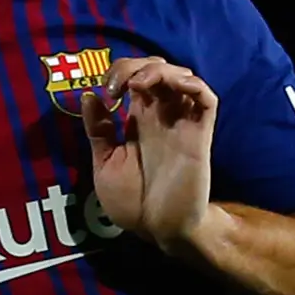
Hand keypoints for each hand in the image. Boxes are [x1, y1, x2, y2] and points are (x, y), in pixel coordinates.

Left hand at [82, 56, 218, 252]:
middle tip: (116, 85)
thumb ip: (99, 132)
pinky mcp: (199, 134)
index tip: (104, 90)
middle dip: (135, 66)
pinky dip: (190, 83)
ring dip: (159, 70)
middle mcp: (162, 116)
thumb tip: (89, 96)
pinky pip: (205, 98)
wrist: (159, 229)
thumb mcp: (105, 164)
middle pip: (157, 70)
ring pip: (182, 76)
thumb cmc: (133, 202)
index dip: (119, 73)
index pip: (135, 78)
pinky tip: (169, 87)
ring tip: (137, 85)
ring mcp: (182, 123)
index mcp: (139, 121)